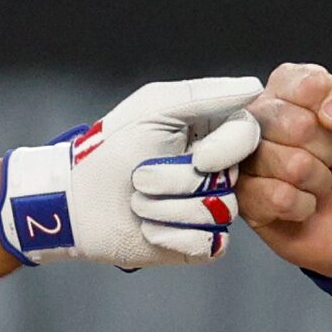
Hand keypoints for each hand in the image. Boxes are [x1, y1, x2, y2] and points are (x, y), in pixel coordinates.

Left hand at [0, 77, 263, 268]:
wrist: (75, 200)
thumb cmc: (110, 149)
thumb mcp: (154, 109)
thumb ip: (205, 96)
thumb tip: (256, 88)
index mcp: (211, 132)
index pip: (248, 136)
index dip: (227, 149)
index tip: (199, 157)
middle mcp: (217, 170)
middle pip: (229, 177)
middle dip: (177, 179)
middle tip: (140, 177)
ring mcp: (210, 209)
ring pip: (219, 212)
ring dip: (165, 207)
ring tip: (138, 202)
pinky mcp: (199, 243)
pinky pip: (209, 243)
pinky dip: (171, 236)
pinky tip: (148, 228)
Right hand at [237, 62, 331, 277]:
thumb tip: (330, 109)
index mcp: (291, 86)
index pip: (306, 86)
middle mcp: (262, 115)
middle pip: (292, 124)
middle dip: (327, 149)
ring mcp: (247, 156)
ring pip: (286, 163)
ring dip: (317, 179)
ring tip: (318, 180)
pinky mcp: (244, 196)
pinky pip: (277, 197)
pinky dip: (303, 205)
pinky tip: (304, 202)